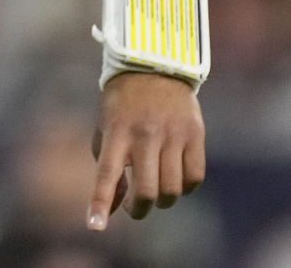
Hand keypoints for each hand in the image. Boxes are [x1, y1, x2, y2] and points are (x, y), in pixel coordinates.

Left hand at [88, 71, 204, 229]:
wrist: (153, 65)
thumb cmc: (122, 104)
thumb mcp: (105, 128)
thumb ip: (108, 167)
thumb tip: (115, 208)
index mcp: (116, 131)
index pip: (106, 173)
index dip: (100, 202)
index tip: (95, 226)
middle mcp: (144, 134)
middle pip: (147, 191)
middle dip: (140, 209)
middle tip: (136, 208)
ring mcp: (172, 134)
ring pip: (173, 189)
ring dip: (164, 201)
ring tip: (156, 191)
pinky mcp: (195, 134)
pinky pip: (195, 177)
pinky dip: (186, 187)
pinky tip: (176, 178)